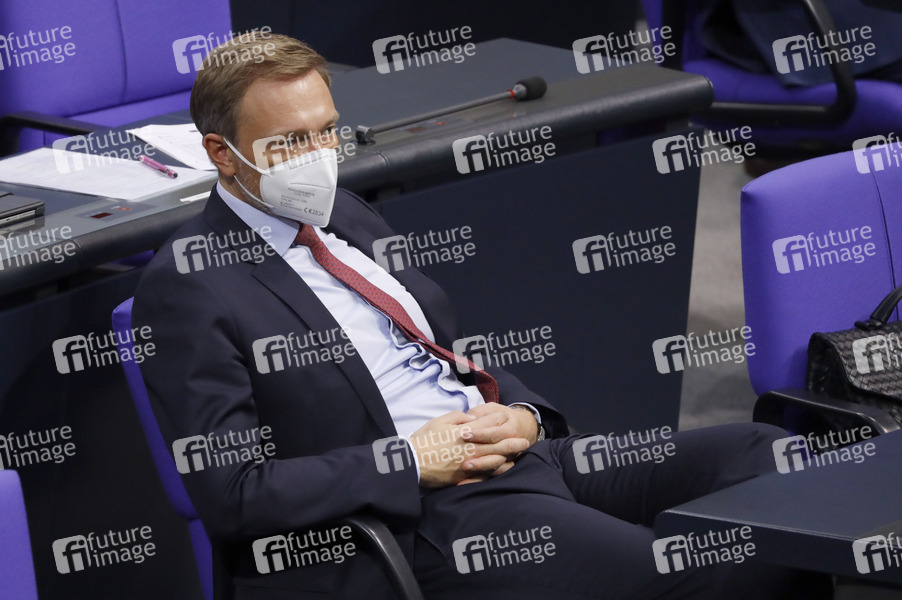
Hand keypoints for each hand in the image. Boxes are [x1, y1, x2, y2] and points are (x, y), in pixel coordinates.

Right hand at [409, 410, 528, 487]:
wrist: (412, 463)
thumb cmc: (424, 440)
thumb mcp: (439, 421)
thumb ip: (458, 417)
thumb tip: (471, 417)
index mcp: (465, 432)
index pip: (488, 424)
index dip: (500, 421)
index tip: (508, 418)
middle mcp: (471, 448)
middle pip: (498, 443)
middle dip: (513, 441)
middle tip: (525, 441)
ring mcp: (470, 463)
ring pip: (496, 459)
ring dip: (509, 456)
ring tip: (519, 455)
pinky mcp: (465, 476)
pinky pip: (487, 474)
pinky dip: (497, 471)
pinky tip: (504, 469)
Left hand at [451, 404, 537, 485]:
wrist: (525, 427)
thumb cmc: (503, 417)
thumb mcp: (494, 409)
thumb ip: (481, 413)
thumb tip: (468, 417)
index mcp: (509, 429)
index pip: (493, 434)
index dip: (479, 434)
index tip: (464, 434)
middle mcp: (510, 446)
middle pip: (495, 454)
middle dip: (479, 459)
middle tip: (463, 462)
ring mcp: (507, 459)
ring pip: (494, 467)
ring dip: (479, 471)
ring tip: (464, 471)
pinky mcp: (501, 467)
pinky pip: (490, 476)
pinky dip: (476, 480)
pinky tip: (462, 483)